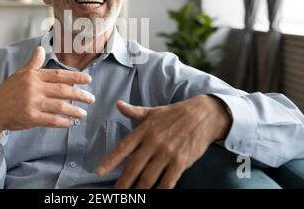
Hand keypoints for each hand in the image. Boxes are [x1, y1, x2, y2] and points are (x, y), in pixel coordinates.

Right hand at [0, 46, 94, 136]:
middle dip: (80, 95)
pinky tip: (70, 123)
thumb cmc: (8, 91)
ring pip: (59, 106)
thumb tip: (40, 48)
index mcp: (33, 76)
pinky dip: (62, 122)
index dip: (75, 77)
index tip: (88, 80)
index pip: (59, 75)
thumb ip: (33, 63)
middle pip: (62, 91)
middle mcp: (34, 88)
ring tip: (84, 113)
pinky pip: (51, 120)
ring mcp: (32, 103)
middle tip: (92, 98)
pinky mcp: (30, 118)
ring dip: (74, 110)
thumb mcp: (20, 74)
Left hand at [96, 95, 231, 188]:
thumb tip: (118, 104)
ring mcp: (167, 153)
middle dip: (122, 183)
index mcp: (145, 130)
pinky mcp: (181, 161)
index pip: (123, 147)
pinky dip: (160, 190)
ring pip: (148, 177)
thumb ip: (134, 111)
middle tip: (114, 194)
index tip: (99, 171)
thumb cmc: (176, 113)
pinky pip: (168, 181)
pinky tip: (154, 195)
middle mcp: (154, 142)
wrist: (204, 114)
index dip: (110, 160)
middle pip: (133, 167)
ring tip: (130, 198)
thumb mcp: (153, 111)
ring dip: (139, 190)